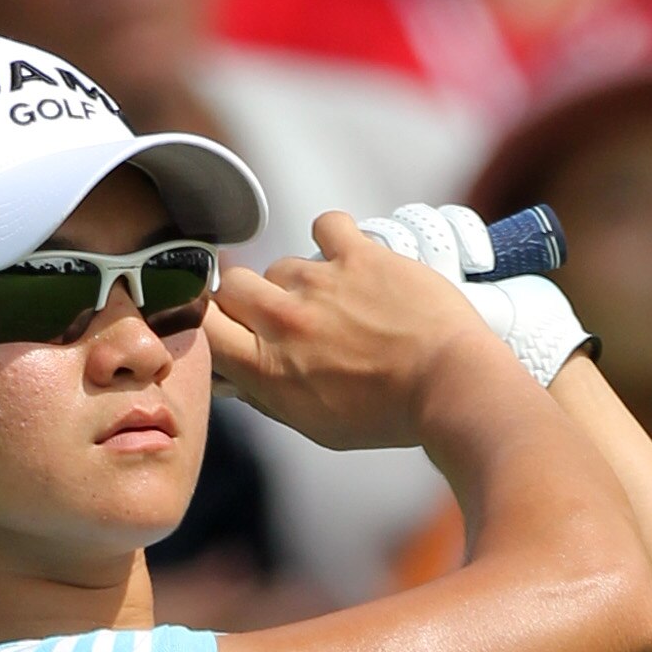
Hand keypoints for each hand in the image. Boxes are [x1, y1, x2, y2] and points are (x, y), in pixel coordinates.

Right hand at [202, 211, 505, 455]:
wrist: (448, 385)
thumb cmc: (386, 416)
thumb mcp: (315, 425)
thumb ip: (271, 396)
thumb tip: (240, 377)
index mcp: (267, 368)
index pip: (203, 329)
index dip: (208, 325)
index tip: (224, 331)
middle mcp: (284, 319)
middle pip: (229, 286)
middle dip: (245, 300)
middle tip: (274, 317)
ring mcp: (321, 282)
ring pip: (282, 264)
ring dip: (297, 281)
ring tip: (333, 304)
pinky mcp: (358, 254)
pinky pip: (326, 225)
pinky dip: (331, 238)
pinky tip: (346, 258)